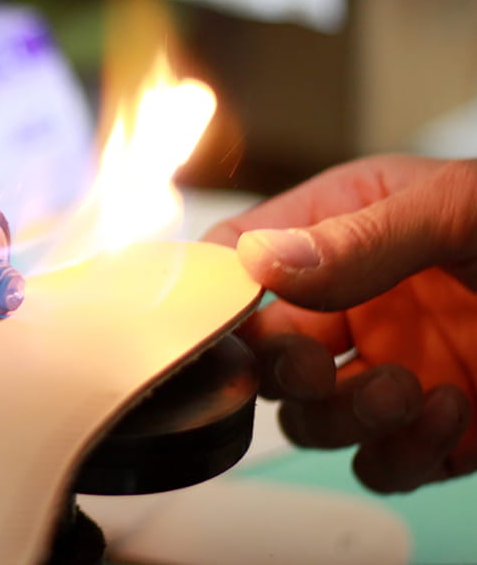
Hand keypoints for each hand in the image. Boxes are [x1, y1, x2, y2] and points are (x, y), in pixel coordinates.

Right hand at [204, 154, 476, 492]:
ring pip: (310, 419)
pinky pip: (378, 462)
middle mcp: (356, 303)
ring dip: (345, 414)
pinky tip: (449, 411)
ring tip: (402, 388)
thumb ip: (364, 237)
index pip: (237, 259)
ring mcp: (389, 367)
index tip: (234, 321)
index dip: (218, 295)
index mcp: (344, 229)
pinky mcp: (432, 430)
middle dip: (282, 368)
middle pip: (262, 353)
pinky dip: (400, 452)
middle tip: (316, 363)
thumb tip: (262, 261)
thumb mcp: (464, 209)